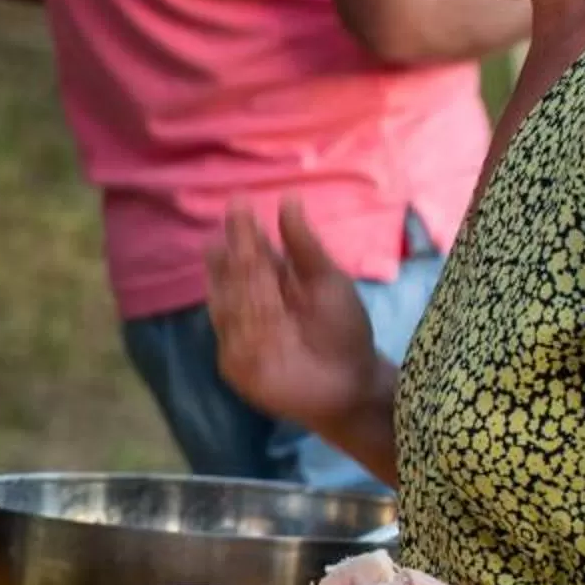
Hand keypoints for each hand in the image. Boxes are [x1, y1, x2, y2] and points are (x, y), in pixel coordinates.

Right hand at [205, 202, 384, 430]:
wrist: (352, 384)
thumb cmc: (344, 331)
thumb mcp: (327, 281)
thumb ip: (304, 246)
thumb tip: (287, 199)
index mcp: (267, 287)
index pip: (250, 257)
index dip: (245, 234)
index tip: (240, 206)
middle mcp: (248, 309)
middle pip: (238, 276)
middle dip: (238, 247)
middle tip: (237, 217)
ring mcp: (238, 338)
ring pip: (233, 303)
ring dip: (236, 276)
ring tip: (240, 248)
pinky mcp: (236, 366)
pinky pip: (236, 338)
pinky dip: (242, 318)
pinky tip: (245, 295)